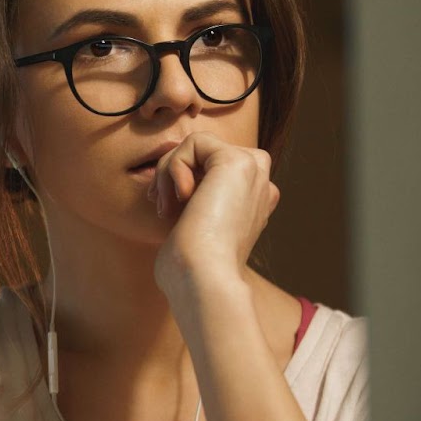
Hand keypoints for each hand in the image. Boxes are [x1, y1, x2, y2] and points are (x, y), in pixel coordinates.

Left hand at [146, 131, 280, 293]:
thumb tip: (165, 178)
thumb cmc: (189, 267)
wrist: (203, 278)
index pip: (211, 171)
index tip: (166, 211)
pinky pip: (195, 141)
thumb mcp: (189, 226)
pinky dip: (174, 166)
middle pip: (204, 154)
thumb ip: (188, 198)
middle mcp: (259, 184)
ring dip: (169, 171)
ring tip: (166, 205)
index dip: (182, 182)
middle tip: (161, 206)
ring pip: (198, 145)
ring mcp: (253, 171)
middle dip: (173, 173)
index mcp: (253, 202)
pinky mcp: (239, 160)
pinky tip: (180, 197)